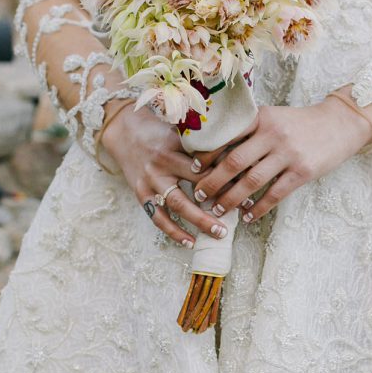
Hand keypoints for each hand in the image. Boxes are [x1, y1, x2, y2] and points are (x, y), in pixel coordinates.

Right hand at [100, 102, 229, 247]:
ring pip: (176, 207)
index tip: (248, 187)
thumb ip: (203, 142)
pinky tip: (190, 242)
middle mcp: (160, 167)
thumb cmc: (160, 130)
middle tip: (239, 213)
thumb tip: (237, 151)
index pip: (204, 167)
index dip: (226, 178)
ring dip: (198, 222)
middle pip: (192, 188)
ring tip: (218, 233)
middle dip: (216, 203)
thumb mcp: (180, 130)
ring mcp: (149, 183)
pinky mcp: (141, 194)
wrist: (124, 131)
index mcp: (174, 149)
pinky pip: (158, 218)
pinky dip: (173, 232)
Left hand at [191, 96, 371, 223]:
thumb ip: (251, 129)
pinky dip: (258, 207)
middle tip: (199, 194)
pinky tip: (247, 216)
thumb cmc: (300, 123)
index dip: (206, 154)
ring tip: (219, 210)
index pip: (227, 136)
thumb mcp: (274, 117)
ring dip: (231, 198)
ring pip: (251, 181)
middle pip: (234, 162)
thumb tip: (218, 152)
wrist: (340, 123)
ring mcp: (288, 153)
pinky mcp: (303, 171)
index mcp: (261, 118)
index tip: (192, 167)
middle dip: (213, 181)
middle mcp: (272, 134)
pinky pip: (275, 194)